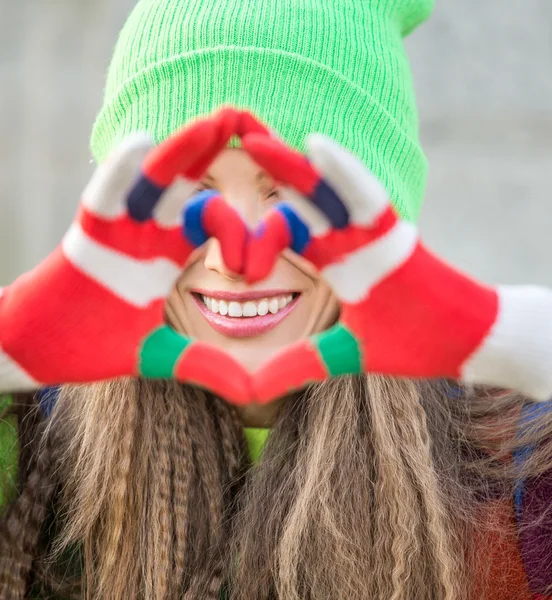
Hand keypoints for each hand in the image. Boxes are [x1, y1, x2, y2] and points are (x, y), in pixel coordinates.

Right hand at [0, 108, 254, 402]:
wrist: (39, 348)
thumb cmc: (95, 343)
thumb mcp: (158, 355)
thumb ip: (204, 365)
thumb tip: (252, 393)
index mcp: (166, 254)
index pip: (211, 221)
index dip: (238, 228)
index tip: (264, 250)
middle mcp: (145, 234)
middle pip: (185, 185)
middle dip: (213, 155)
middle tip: (251, 123)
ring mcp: (115, 231)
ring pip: (151, 182)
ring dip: (180, 152)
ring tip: (214, 123)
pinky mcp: (84, 237)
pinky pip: (103, 198)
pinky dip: (120, 173)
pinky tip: (142, 144)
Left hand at [240, 128, 500, 401]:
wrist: (466, 345)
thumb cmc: (411, 346)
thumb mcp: (342, 357)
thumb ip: (297, 366)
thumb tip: (250, 392)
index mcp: (334, 262)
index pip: (284, 232)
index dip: (247, 222)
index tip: (204, 213)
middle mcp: (348, 241)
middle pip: (298, 201)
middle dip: (263, 175)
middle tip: (219, 147)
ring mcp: (373, 234)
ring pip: (327, 191)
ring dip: (292, 164)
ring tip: (251, 138)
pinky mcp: (399, 234)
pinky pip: (367, 196)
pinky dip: (343, 171)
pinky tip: (312, 146)